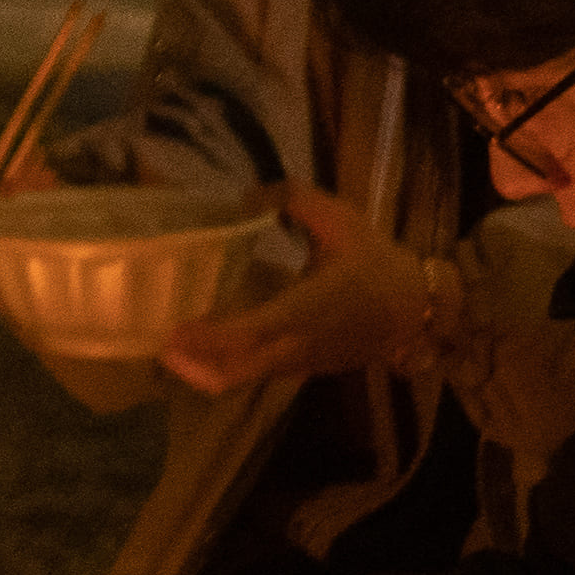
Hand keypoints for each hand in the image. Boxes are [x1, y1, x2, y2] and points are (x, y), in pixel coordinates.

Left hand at [151, 184, 420, 398]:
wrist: (416, 308)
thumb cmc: (377, 262)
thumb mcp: (341, 219)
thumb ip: (295, 199)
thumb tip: (251, 195)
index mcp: (307, 308)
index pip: (251, 333)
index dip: (209, 338)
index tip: (174, 330)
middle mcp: (297, 344)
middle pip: (235, 373)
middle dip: (193, 366)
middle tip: (158, 345)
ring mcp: (299, 362)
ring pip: (243, 378)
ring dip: (206, 370)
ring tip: (173, 347)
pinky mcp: (302, 369)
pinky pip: (256, 374)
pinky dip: (227, 366)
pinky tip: (208, 345)